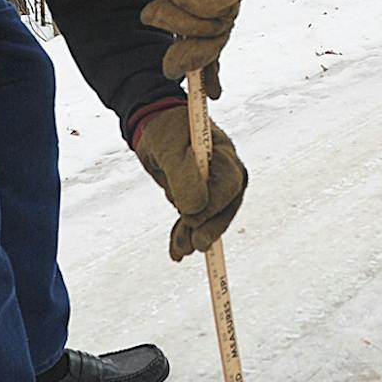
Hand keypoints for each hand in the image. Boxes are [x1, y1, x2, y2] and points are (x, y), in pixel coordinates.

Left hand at [132, 103, 247, 260]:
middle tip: (192, 245)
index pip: (228, 185)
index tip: (189, 215)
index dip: (212, 205)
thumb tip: (195, 210)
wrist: (153, 129)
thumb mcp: (169, 149)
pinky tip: (177, 251)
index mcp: (224, 154)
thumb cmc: (165, 131)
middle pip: (226, 206)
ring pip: (211, 218)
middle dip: (208, 227)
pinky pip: (198, 220)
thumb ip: (182, 176)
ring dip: (194, 235)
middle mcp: (226, 172)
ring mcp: (216, 186)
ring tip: (179, 250)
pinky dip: (186, 235)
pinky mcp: (202, 197)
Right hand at [142, 0, 246, 91]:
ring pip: (202, 29)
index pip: (214, 48)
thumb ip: (176, 33)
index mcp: (212, 13)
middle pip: (210, 46)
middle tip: (170, 67)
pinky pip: (203, 8)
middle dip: (186, 57)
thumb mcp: (165, 5)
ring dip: (173, 14)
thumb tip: (175, 71)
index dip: (213, 73)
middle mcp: (226, 8)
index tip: (215, 96)